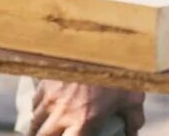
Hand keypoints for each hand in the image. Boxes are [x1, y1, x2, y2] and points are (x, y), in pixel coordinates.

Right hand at [29, 80, 145, 135]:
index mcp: (83, 121)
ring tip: (48, 127)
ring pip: (35, 120)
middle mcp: (62, 112)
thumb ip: (133, 119)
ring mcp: (51, 96)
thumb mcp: (133, 97)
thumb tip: (133, 132)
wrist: (104, 41)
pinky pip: (35, 101)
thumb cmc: (121, 70)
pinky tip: (47, 106)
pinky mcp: (46, 80)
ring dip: (40, 126)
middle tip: (55, 135)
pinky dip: (39, 107)